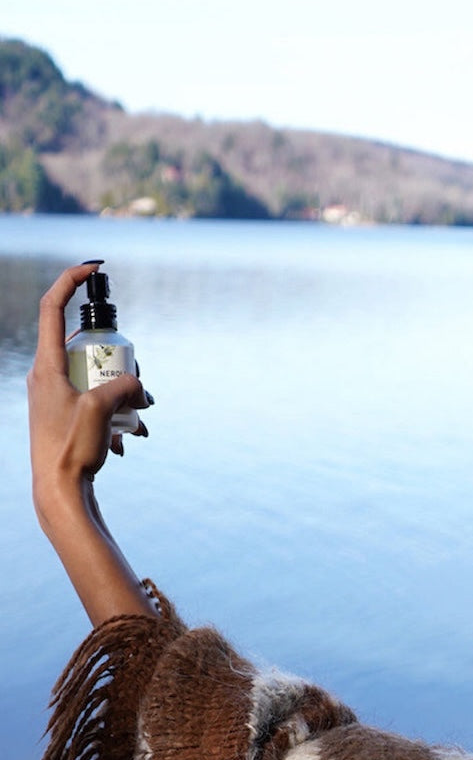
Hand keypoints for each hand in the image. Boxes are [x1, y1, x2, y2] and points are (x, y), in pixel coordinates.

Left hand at [27, 263, 150, 504]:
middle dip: (120, 356)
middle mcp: (47, 374)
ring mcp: (56, 394)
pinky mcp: (67, 412)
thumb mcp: (102, 409)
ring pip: (97, 373)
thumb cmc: (71, 449)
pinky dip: (118, 410)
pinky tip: (128, 436)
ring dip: (124, 389)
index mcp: (46, 365)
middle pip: (86, 343)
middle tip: (137, 376)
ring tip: (139, 414)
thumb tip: (139, 385)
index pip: (52, 307)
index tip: (94, 268)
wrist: (58, 491)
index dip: (70, 280)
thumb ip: (125, 385)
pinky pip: (98, 397)